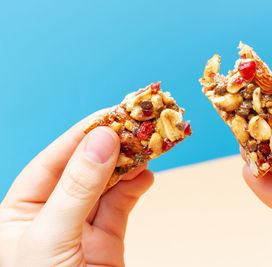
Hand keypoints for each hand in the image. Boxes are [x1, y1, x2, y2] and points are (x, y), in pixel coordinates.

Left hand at [0, 112, 153, 266]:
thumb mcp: (52, 235)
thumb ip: (78, 189)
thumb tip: (103, 141)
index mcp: (21, 211)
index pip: (51, 163)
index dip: (80, 136)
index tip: (109, 116)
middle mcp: (51, 214)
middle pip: (83, 170)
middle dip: (110, 148)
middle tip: (134, 127)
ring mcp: (81, 227)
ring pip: (107, 186)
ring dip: (128, 165)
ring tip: (146, 148)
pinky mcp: (107, 239)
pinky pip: (122, 206)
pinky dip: (136, 189)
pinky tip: (146, 176)